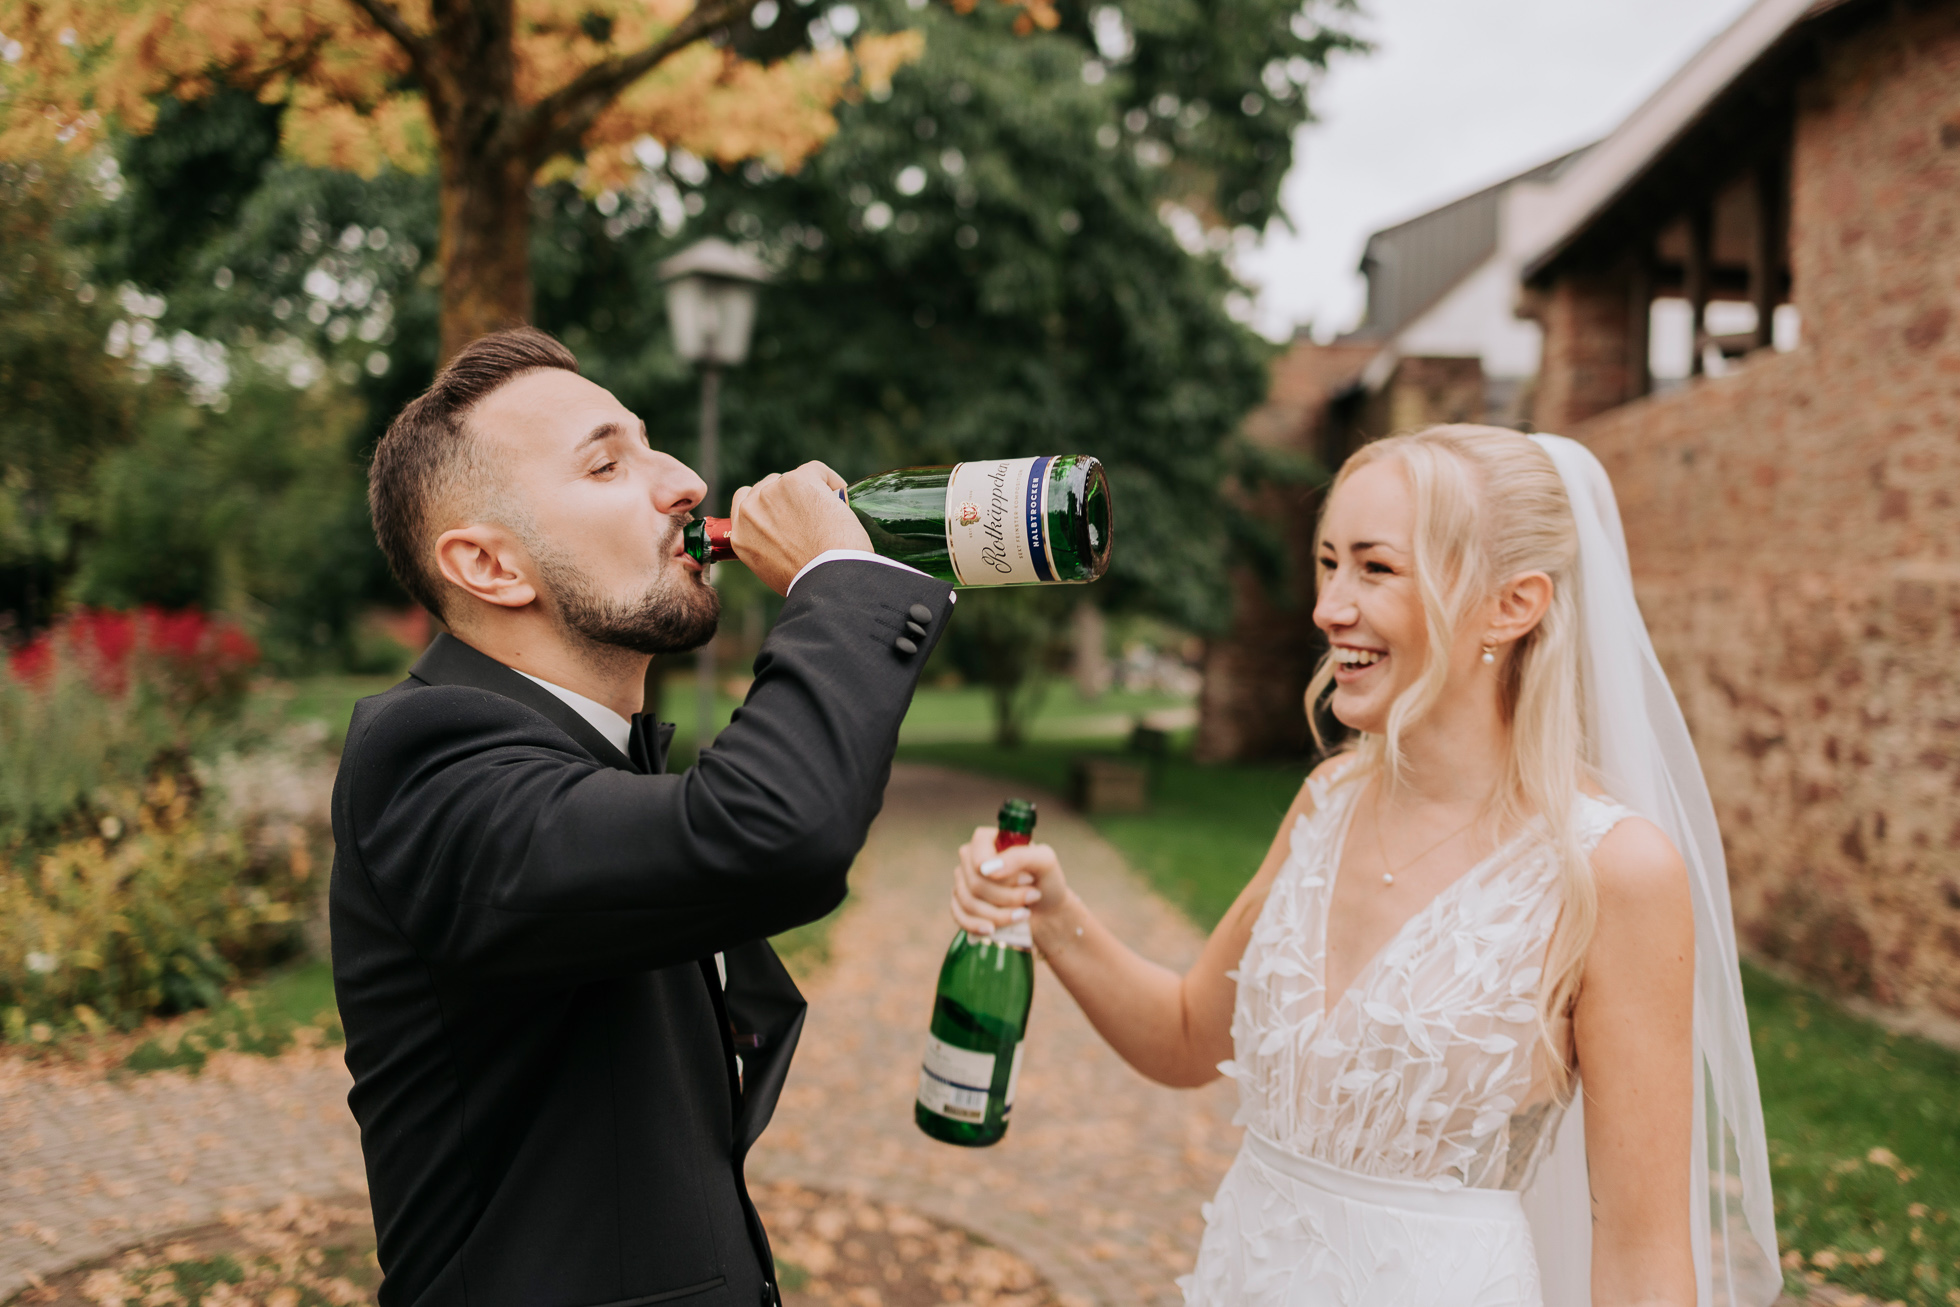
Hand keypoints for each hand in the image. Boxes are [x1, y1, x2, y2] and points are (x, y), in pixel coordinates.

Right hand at [726, 461, 872, 595]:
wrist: (827, 579)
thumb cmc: (810, 581)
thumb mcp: (773, 570)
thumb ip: (768, 548)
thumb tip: (787, 540)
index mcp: (741, 535)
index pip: (745, 502)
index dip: (767, 504)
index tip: (786, 513)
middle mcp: (750, 511)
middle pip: (768, 485)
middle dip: (788, 497)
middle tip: (811, 514)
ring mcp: (772, 493)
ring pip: (792, 478)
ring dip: (810, 490)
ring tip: (829, 513)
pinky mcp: (797, 481)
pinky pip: (816, 470)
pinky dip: (831, 481)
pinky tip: (842, 498)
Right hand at [950, 825, 1071, 937]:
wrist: (1047, 910)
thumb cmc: (1046, 881)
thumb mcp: (1045, 861)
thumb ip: (1020, 856)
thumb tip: (989, 869)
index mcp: (987, 840)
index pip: (978, 855)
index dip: (999, 873)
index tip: (1027, 879)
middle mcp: (971, 858)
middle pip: (975, 883)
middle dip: (1008, 897)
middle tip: (1033, 896)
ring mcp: (963, 882)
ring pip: (969, 902)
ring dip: (999, 914)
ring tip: (1024, 914)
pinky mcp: (962, 904)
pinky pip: (960, 917)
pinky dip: (978, 926)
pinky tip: (993, 930)